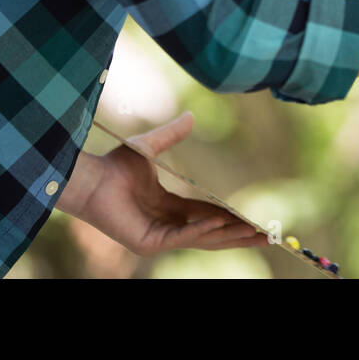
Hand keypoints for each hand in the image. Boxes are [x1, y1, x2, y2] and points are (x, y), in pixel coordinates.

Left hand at [64, 112, 269, 257]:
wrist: (92, 179)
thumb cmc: (114, 165)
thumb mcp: (150, 148)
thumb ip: (172, 136)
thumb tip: (191, 116)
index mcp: (168, 208)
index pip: (206, 215)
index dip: (230, 216)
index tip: (252, 216)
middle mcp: (166, 226)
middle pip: (211, 233)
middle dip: (239, 234)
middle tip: (267, 235)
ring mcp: (159, 237)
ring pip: (202, 239)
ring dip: (229, 236)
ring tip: (254, 232)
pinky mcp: (149, 243)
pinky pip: (182, 238)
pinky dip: (202, 229)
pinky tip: (221, 221)